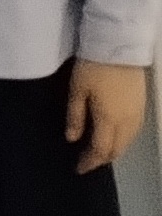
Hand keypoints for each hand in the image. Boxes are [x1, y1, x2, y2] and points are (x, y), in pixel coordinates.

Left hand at [66, 57, 150, 173]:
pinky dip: (122, 141)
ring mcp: (137, 114)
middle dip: (101, 159)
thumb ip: (75, 117)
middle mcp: (127, 121)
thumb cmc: (93, 67)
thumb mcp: (76, 91)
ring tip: (97, 153)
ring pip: (127, 142)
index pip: (100, 149)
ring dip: (113, 151)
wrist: (119, 46)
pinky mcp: (142, 106)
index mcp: (109, 119)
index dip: (89, 162)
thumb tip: (72, 139)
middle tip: (86, 162)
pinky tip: (113, 138)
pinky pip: (133, 133)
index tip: (78, 169)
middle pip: (117, 149)